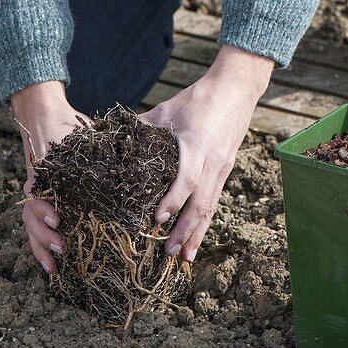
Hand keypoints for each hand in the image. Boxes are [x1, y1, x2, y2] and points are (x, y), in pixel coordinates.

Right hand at [10, 80, 91, 275]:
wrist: (44, 115)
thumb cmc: (68, 124)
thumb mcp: (82, 132)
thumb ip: (97, 144)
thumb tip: (129, 152)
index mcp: (45, 168)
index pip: (37, 191)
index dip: (43, 207)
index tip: (58, 218)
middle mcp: (37, 183)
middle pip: (31, 214)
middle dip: (44, 235)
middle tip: (63, 246)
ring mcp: (36, 194)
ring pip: (30, 225)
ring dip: (40, 246)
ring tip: (55, 266)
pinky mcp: (41, 203)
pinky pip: (34, 227)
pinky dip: (40, 247)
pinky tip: (51, 266)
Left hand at [138, 44, 272, 262]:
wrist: (235, 90)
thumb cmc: (198, 98)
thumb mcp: (167, 109)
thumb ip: (143, 126)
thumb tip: (112, 137)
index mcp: (197, 145)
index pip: (187, 179)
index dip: (173, 200)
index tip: (157, 219)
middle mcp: (213, 162)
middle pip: (201, 202)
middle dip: (185, 230)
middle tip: (169, 253)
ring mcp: (222, 167)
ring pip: (210, 207)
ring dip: (197, 233)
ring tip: (185, 258)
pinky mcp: (226, 169)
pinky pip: (215, 199)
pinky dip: (205, 221)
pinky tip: (198, 236)